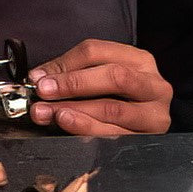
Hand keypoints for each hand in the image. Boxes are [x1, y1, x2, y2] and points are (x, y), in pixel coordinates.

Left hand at [27, 39, 171, 136]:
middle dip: (74, 84)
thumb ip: (69, 73)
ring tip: (53, 114)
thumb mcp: (97, 78)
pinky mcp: (151, 139)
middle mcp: (153, 85)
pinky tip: (71, 128)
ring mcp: (154, 114)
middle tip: (44, 92)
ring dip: (77, 112)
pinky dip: (90, 132)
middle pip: (113, 77)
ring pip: (114, 109)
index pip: (97, 52)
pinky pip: (116, 136)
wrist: (146, 130)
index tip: (38, 77)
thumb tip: (38, 77)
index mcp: (138, 60)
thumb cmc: (116, 99)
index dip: (65, 64)